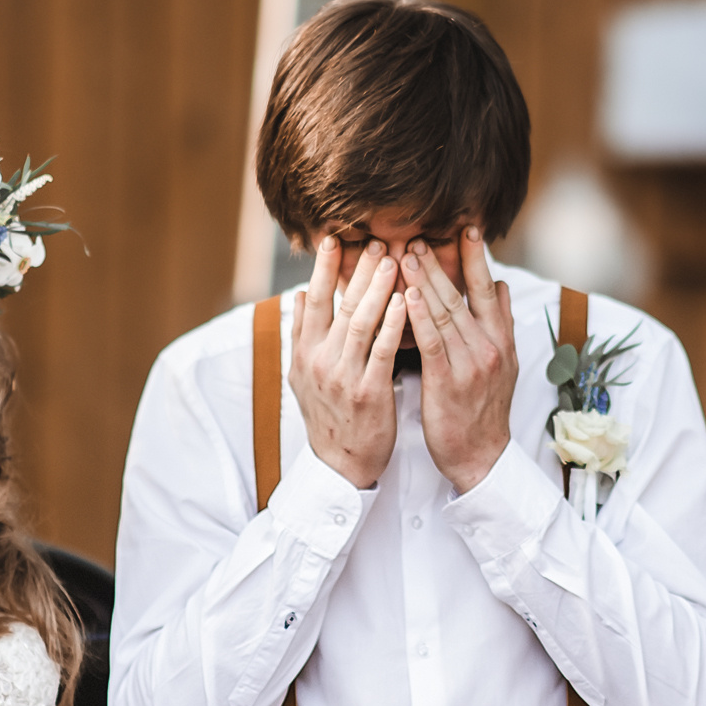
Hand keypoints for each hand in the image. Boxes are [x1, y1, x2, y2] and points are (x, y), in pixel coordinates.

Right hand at [290, 234, 406, 489]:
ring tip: (394, 260)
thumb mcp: (302, 376)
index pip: (312, 301)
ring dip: (377, 288)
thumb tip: (299, 294)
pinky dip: (393, 323)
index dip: (322, 269)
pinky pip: (382, 351)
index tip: (333, 238)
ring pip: (360, 322)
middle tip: (376, 241)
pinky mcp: (368, 393)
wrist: (340, 466)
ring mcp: (342, 377)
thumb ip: (300, 335)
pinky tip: (406, 301)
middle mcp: (318, 361)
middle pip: (338, 305)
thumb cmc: (328, 416)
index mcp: (302, 354)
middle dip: (357, 270)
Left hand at [402, 228, 517, 494]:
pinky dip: (420, 316)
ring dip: (426, 280)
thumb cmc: (484, 409)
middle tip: (421, 233)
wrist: (481, 457)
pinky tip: (407, 294)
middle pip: (464, 296)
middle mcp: (490, 347)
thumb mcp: (504, 363)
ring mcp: (470, 364)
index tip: (467, 228)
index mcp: (502, 340)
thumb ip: (501, 323)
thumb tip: (502, 285)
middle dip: (442, 262)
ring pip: (446, 313)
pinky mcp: (448, 382)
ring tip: (407, 252)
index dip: (478, 258)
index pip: (490, 290)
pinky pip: (433, 342)